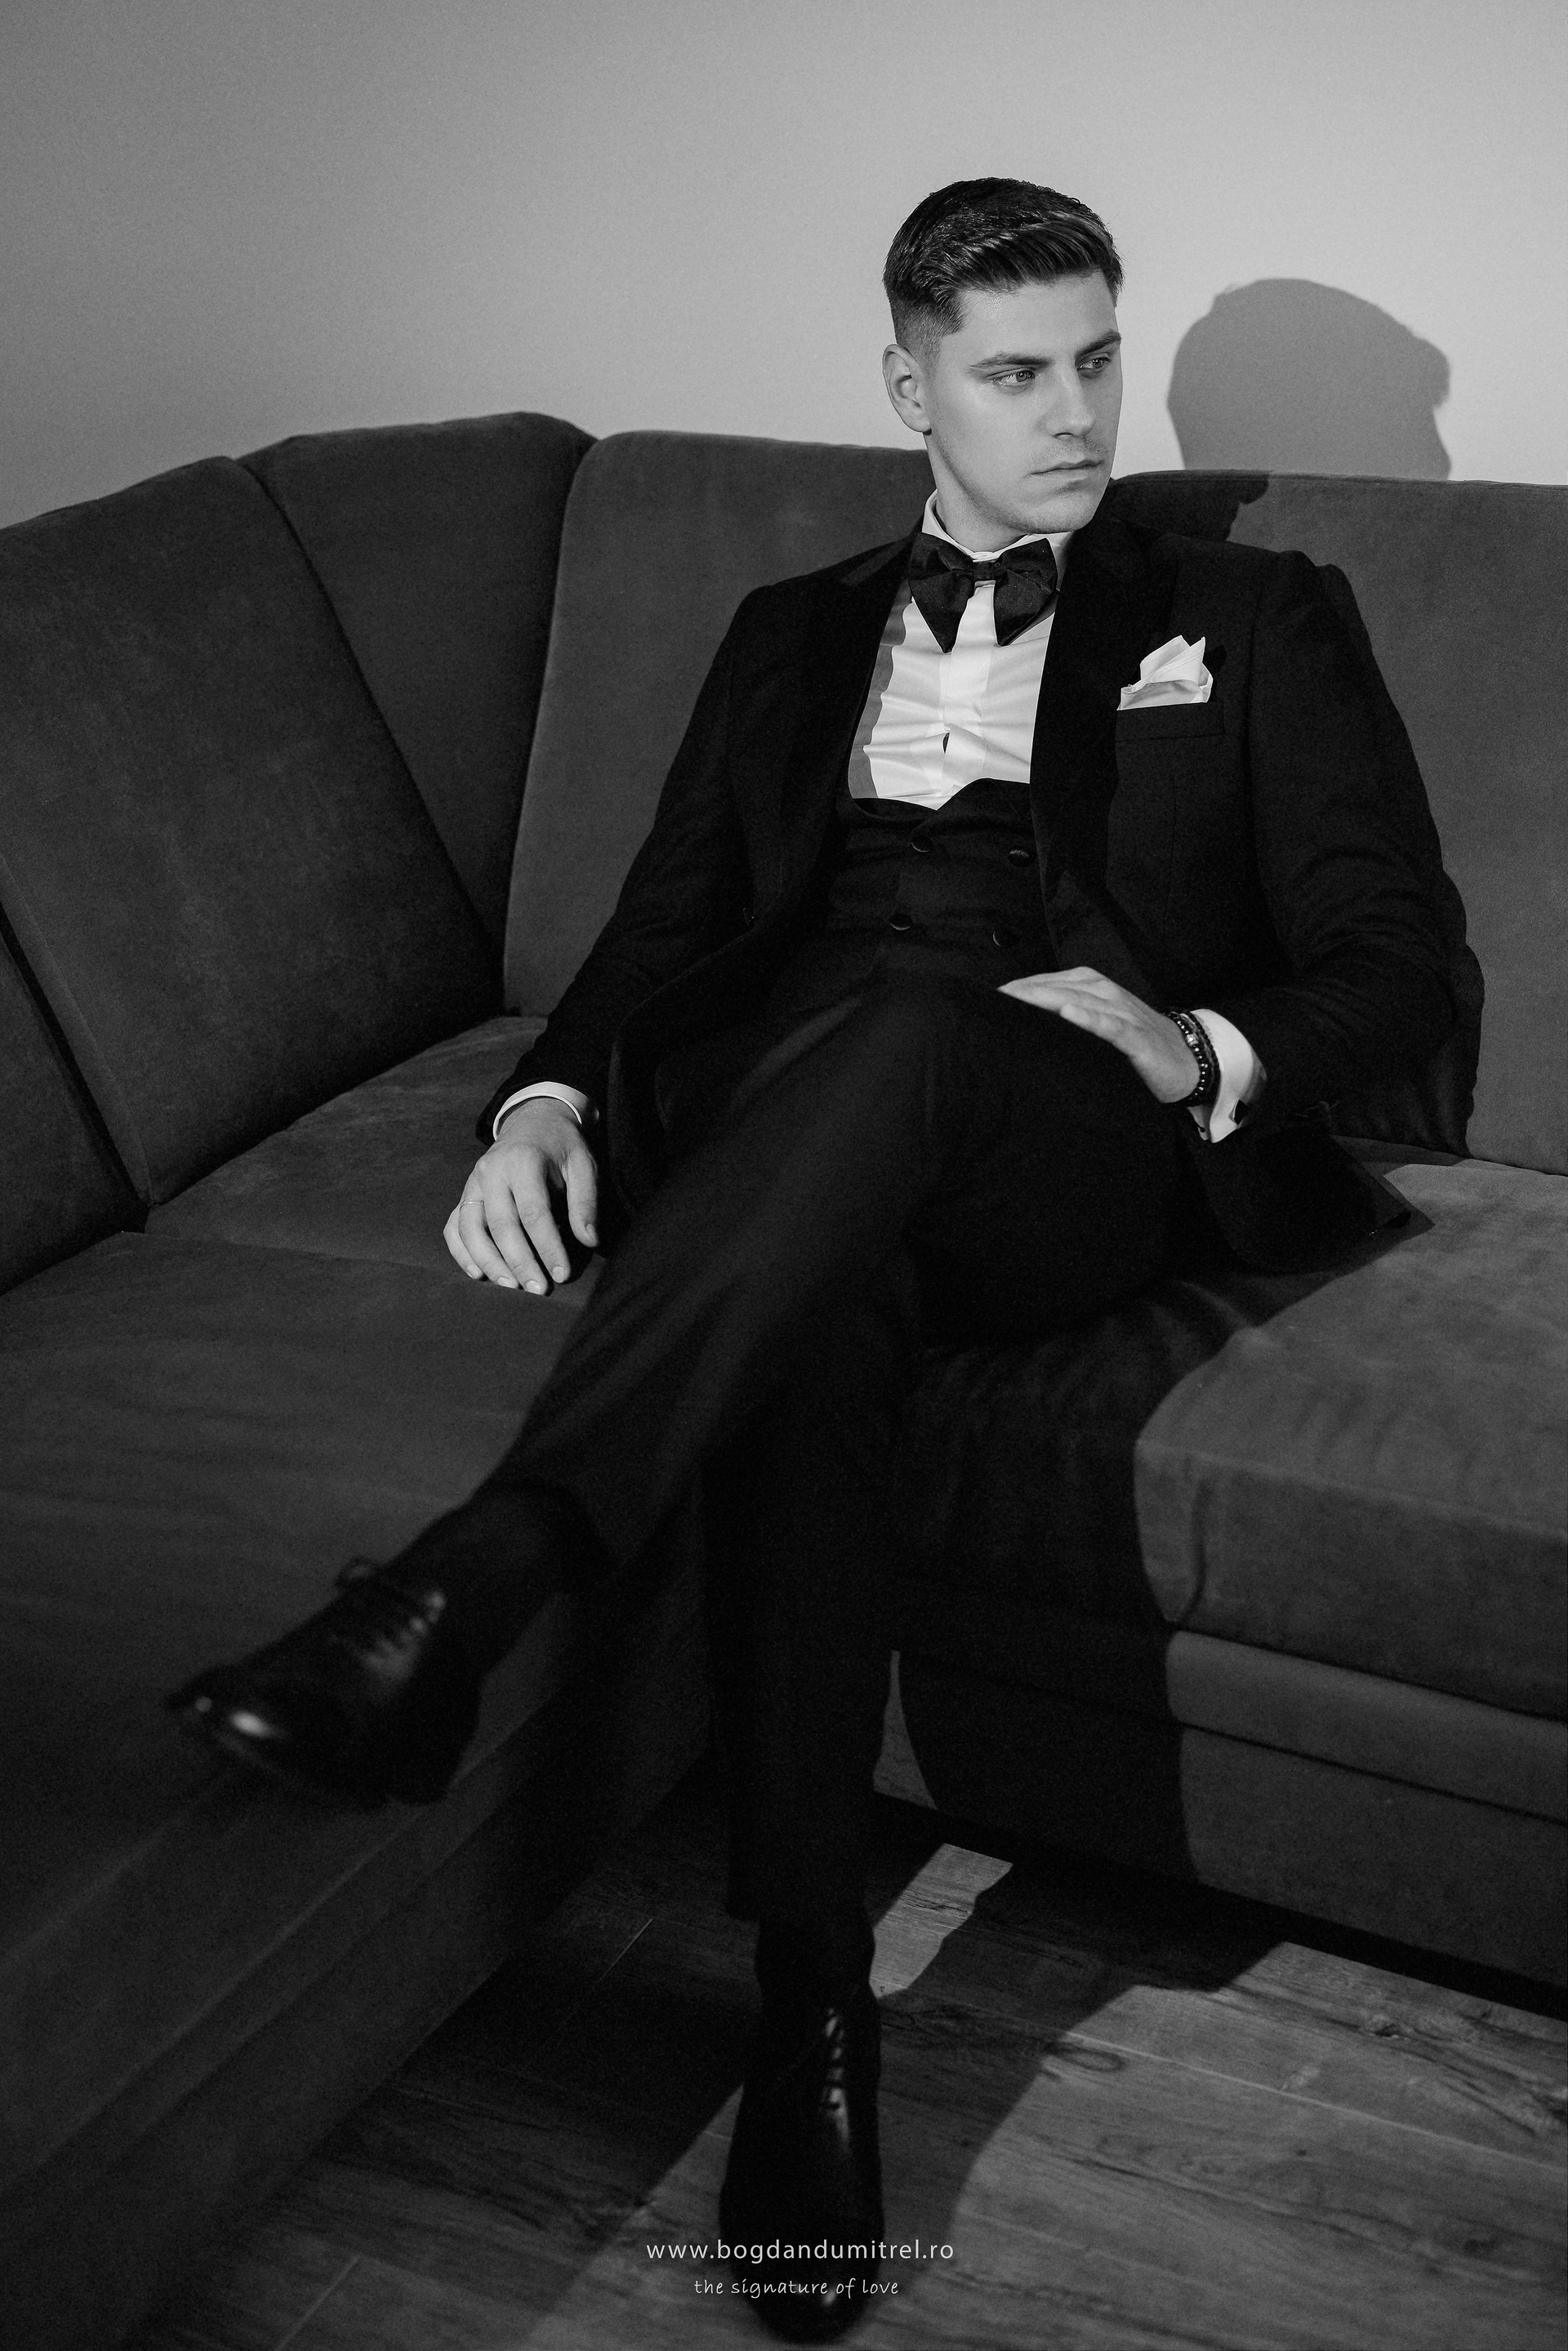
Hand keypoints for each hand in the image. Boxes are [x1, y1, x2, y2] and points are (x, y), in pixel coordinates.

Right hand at [444, 1099, 598, 1290]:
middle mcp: (491, 1172)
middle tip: (537, 1290)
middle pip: (501, 1225)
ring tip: (510, 1286)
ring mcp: (473, 1184)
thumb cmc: (561, 1146)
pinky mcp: (465, 1195)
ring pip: (470, 1229)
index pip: (534, 1213)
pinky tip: (478, 1273)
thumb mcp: (583, 1165)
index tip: (562, 1275)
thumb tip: (589, 1241)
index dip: (547, 1247)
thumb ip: (585, 1202)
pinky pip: (454, 1226)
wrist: (532, 1121)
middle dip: (519, 1261)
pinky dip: (461, 1252)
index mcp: (523, 1161)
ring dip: (489, 1261)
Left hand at [999, 967, 1199, 1103]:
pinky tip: (1069, 1015)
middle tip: (987, 1004)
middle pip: (1054, 989)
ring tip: (1014, 1003)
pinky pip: (1111, 1025)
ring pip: (1078, 1001)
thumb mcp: (1095, 1024)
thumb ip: (1062, 1019)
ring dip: (1046, 1000)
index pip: (1044, 983)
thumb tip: (1019, 1024)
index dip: (1014, 991)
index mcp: (1091, 986)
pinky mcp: (1137, 1036)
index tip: (982, 1002)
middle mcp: (1104, 992)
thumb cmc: (1132, 1044)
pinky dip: (1091, 1019)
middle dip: (1020, 995)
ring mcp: (1122, 1012)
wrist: (1185, 1060)